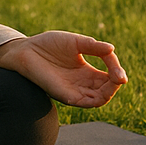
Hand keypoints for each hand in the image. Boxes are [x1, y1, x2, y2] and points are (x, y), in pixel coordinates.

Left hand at [0, 31, 127, 108]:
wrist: (25, 50)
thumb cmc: (48, 44)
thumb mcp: (75, 42)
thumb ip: (93, 46)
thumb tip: (112, 49)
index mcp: (86, 71)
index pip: (109, 76)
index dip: (117, 72)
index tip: (120, 70)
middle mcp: (82, 83)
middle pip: (107, 90)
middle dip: (116, 84)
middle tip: (119, 77)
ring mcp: (74, 90)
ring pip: (99, 99)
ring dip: (110, 92)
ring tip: (115, 81)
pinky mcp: (64, 95)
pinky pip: (84, 102)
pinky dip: (96, 99)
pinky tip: (102, 89)